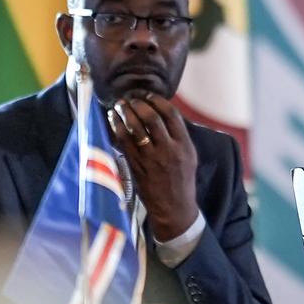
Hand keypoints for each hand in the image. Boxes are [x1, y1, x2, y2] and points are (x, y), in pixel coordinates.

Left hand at [108, 92, 198, 240]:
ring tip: (120, 105)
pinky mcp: (136, 166)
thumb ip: (179, 136)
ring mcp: (151, 158)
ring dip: (125, 113)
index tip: (148, 96)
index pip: (171, 114)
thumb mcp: (190, 155)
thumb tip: (164, 115)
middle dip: (139, 104)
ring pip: (136, 128)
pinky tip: (113, 120)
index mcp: (184, 144)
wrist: (174, 207)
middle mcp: (168, 149)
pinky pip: (124, 142)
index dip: (157, 100)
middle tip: (131, 98)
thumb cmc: (182, 180)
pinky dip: (117, 128)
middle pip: (152, 118)